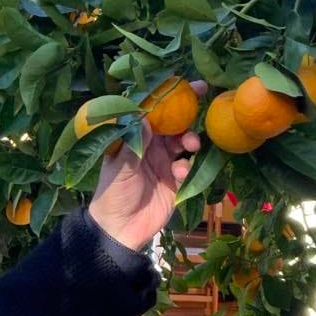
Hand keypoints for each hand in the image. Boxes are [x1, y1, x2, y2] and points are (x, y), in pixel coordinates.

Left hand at [86, 81, 205, 251]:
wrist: (120, 230)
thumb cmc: (112, 195)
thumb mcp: (120, 169)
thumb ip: (134, 145)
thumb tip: (146, 118)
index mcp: (134, 139)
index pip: (153, 112)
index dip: (169, 97)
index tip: (188, 85)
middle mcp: (151, 147)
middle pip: (173, 124)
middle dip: (188, 114)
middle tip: (203, 104)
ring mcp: (164, 163)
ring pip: (184, 143)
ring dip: (190, 140)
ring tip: (190, 145)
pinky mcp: (176, 182)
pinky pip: (188, 167)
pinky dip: (188, 166)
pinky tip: (180, 173)